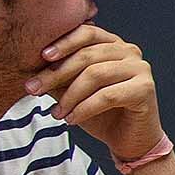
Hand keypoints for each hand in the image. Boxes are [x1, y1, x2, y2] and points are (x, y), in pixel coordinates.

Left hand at [30, 25, 165, 165]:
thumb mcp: (74, 91)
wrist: (130, 141)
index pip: (87, 32)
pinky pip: (107, 95)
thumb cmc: (103, 114)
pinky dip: (84, 108)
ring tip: (56, 112)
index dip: (64, 42)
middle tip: (33, 89)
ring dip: (70, 95)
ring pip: (96, 74)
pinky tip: (71, 119)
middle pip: (87, 55)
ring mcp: (140, 68)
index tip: (42, 57)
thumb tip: (29, 68)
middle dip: (56, 73)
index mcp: (113, 44)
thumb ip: (59, 77)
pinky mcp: (145, 89)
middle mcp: (130, 51)